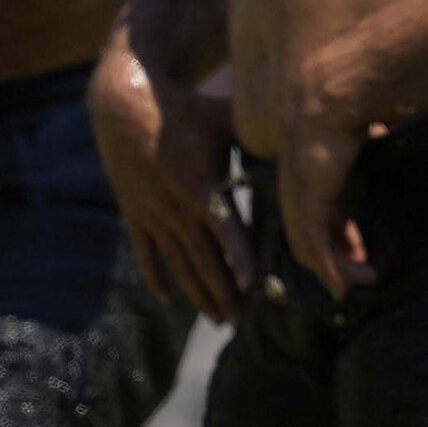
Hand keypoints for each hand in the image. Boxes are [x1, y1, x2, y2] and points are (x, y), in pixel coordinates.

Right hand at [91, 31, 245, 319]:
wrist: (124, 105)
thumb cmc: (188, 109)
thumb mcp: (225, 119)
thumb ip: (260, 139)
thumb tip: (302, 146)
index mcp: (202, 185)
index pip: (224, 230)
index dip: (237, 258)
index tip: (251, 286)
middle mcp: (176, 207)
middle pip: (203, 259)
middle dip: (223, 293)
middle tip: (241, 322)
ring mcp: (152, 214)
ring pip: (177, 263)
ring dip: (196, 293)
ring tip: (216, 319)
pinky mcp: (134, 213)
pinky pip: (145, 253)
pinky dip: (156, 276)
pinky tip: (168, 299)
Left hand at [273, 51, 374, 293]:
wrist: (343, 84)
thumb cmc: (364, 93)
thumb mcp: (373, 122)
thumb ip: (380, 132)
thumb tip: (399, 125)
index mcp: (311, 160)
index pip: (318, 206)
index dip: (339, 231)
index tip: (361, 247)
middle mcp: (298, 179)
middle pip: (309, 229)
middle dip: (336, 255)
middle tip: (361, 271)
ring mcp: (298, 191)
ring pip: (309, 244)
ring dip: (336, 268)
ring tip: (365, 280)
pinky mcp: (306, 201)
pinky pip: (313, 245)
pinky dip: (329, 268)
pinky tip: (345, 284)